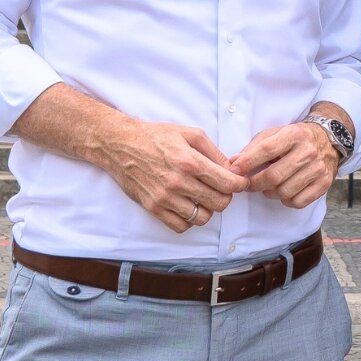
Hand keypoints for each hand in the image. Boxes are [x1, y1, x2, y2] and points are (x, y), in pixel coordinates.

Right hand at [98, 121, 246, 232]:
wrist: (120, 145)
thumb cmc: (156, 136)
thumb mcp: (190, 134)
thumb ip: (214, 152)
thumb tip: (232, 169)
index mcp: (190, 162)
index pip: (228, 183)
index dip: (240, 184)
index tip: (240, 182)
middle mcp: (178, 182)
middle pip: (219, 203)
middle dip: (226, 196)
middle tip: (220, 188)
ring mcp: (164, 198)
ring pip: (202, 217)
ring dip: (207, 209)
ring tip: (202, 197)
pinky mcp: (153, 208)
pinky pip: (180, 226)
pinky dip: (188, 219)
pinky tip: (187, 206)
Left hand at [232, 118, 342, 208]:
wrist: (327, 140)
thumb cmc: (294, 139)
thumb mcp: (275, 134)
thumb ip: (254, 147)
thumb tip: (234, 163)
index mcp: (294, 134)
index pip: (267, 149)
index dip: (248, 162)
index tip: (234, 171)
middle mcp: (308, 151)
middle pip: (274, 176)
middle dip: (255, 184)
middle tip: (248, 185)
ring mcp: (318, 168)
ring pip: (284, 192)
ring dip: (270, 193)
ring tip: (268, 187)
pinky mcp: (324, 183)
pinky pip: (298, 201)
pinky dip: (286, 200)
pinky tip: (285, 191)